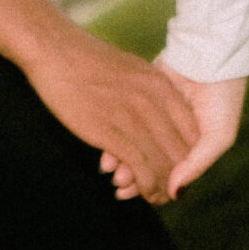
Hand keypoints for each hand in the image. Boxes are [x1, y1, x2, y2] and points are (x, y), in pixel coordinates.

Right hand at [21, 28, 199, 204]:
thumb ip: (150, 91)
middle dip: (179, 177)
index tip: (184, 169)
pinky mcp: (110, 132)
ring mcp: (133, 117)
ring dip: (163, 187)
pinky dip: (144, 186)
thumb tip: (158, 111)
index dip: (191, 156)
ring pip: (162, 163)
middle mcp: (154, 102)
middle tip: (173, 191)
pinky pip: (140, 167)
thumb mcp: (132, 69)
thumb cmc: (88, 59)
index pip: (192, 131)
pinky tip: (141, 192)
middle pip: (181, 151)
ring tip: (159, 198)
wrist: (56, 50)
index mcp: (161, 85)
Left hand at [106, 67, 245, 200]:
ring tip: (110, 169)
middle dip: (133, 176)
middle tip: (118, 186)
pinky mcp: (143, 95)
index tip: (134, 194)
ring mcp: (155, 114)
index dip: (151, 185)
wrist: (211, 52)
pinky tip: (107, 145)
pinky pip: (125, 119)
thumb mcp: (219, 135)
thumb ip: (197, 164)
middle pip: (147, 161)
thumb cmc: (222, 97)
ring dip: (122, 158)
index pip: (167, 174)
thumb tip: (174, 193)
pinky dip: (117, 132)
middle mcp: (171, 132)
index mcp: (191, 146)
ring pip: (133, 143)